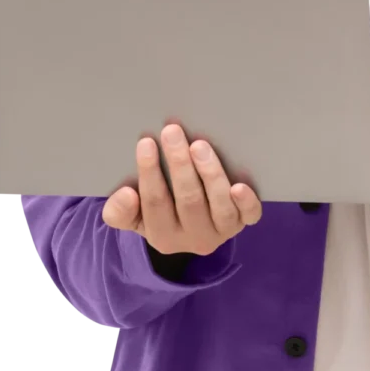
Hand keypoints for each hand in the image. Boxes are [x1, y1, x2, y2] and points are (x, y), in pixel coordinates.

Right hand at [102, 122, 261, 255]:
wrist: (191, 226)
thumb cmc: (160, 209)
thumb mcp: (133, 215)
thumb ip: (120, 211)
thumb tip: (127, 195)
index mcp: (162, 237)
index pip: (155, 203)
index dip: (149, 172)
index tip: (146, 142)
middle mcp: (194, 238)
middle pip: (188, 201)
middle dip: (179, 164)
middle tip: (172, 132)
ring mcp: (221, 230)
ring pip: (218, 205)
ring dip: (210, 174)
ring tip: (199, 145)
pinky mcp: (243, 221)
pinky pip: (250, 216)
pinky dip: (246, 202)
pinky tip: (240, 186)